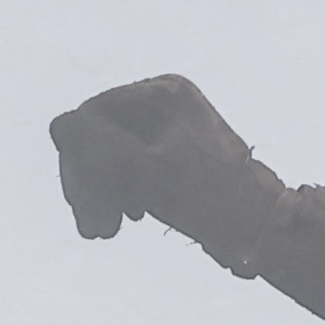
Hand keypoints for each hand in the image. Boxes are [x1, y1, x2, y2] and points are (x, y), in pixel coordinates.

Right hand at [48, 74, 283, 258]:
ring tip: (103, 231)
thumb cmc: (216, 200)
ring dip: (102, 193)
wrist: (265, 231)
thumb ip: (103, 149)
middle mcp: (165, 103)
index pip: (96, 115)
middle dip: (91, 181)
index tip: (82, 201)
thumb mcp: (152, 174)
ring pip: (113, 155)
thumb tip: (59, 125)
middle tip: (93, 230)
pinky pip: (130, 168)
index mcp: (165, 93)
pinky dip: (121, 194)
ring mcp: (168, 128)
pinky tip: (125, 219)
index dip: (80, 157)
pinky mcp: (170, 155)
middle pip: (101, 135)